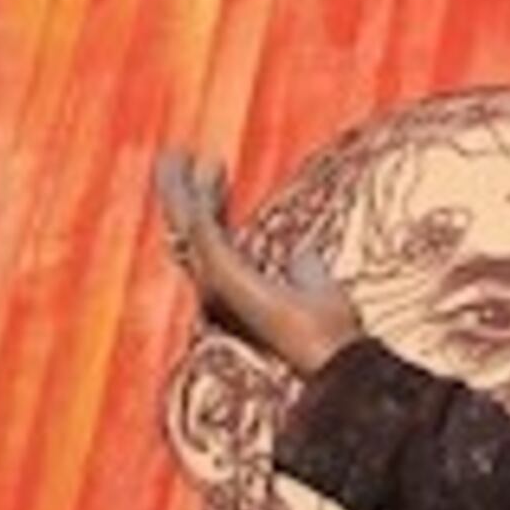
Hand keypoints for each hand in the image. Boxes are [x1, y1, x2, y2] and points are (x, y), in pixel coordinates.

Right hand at [156, 150, 363, 376]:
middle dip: (182, 190)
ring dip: (180, 187)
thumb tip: (300, 252)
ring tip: (175, 153)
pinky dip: (200, 196)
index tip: (214, 167)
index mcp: (236, 287)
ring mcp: (216, 280)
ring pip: (187, 223)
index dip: (210, 202)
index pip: (213, 236)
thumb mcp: (313, 284)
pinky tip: (202, 168)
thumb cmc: (327, 330)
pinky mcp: (222, 272)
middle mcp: (216, 286)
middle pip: (188, 228)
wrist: (333, 355)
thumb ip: (303, 266)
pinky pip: (202, 224)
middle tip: (176, 155)